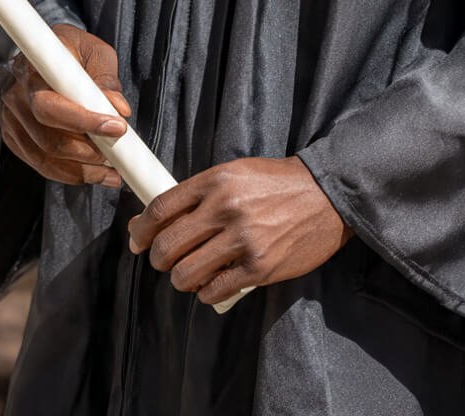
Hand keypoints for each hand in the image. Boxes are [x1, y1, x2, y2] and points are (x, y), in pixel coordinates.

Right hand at [0, 23, 130, 188]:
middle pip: (48, 138)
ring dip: (82, 170)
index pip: (51, 105)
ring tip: (111, 170)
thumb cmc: (73, 50)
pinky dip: (69, 173)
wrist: (48, 53)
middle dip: (87, 152)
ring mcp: (12, 118)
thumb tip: (119, 109)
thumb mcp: (96, 53)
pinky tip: (94, 172)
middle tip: (116, 152)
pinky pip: (40, 164)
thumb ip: (107, 80)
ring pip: (44, 157)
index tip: (116, 127)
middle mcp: (17, 95)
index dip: (84, 121)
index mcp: (34, 69)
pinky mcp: (14, 136)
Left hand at [127, 155, 351, 306]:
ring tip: (190, 274)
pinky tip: (213, 283)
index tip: (138, 239)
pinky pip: (214, 290)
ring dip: (181, 279)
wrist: (326, 194)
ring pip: (186, 274)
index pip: (161, 208)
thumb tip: (160, 218)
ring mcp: (243, 240)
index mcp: (216, 180)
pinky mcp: (259, 267)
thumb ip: (201, 194)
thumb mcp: (235, 174)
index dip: (142, 229)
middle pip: (168, 246)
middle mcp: (225, 208)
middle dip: (159, 259)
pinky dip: (206, 291)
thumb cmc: (276, 184)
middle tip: (165, 261)